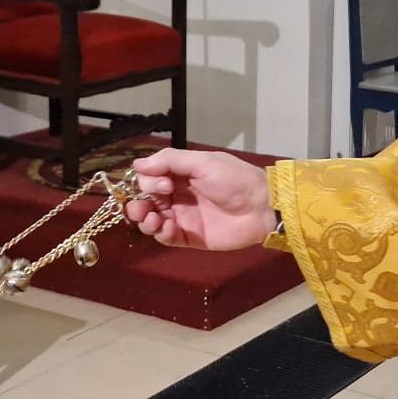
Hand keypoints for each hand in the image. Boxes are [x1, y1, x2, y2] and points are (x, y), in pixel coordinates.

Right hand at [124, 148, 275, 249]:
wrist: (260, 207)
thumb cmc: (234, 180)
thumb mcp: (203, 162)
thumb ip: (170, 161)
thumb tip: (137, 164)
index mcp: (180, 174)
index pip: (149, 178)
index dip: (148, 182)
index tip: (164, 184)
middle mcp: (177, 195)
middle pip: (145, 200)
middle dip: (138, 203)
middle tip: (148, 207)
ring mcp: (182, 217)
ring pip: (151, 220)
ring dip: (144, 220)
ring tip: (151, 220)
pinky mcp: (188, 237)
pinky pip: (166, 237)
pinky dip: (161, 233)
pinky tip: (168, 228)